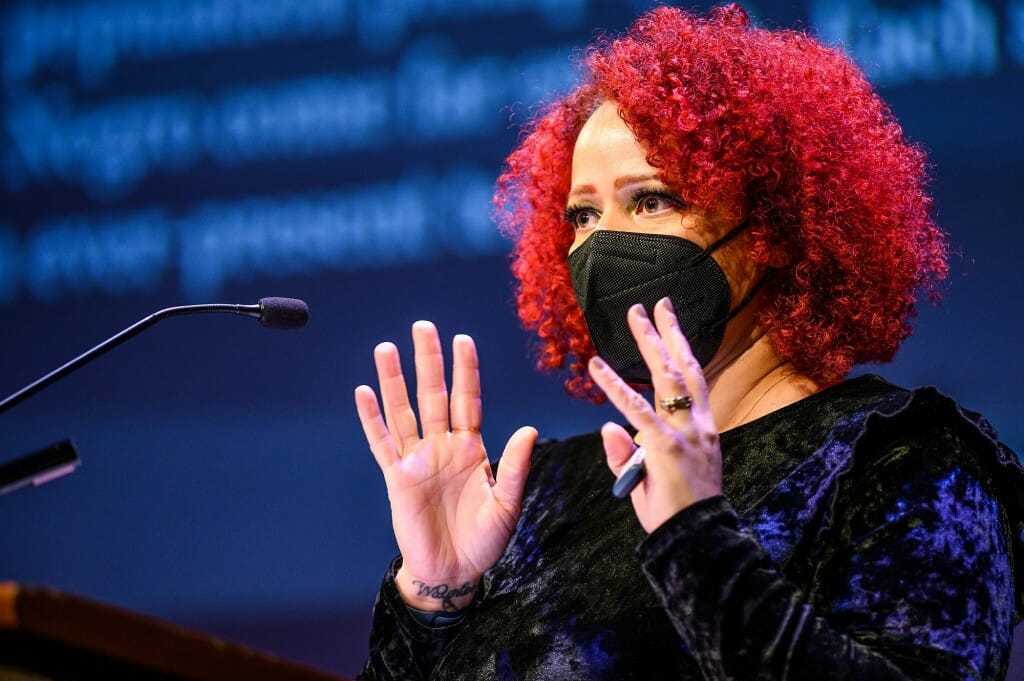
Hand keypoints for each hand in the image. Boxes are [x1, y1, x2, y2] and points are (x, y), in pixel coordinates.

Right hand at [354, 321, 536, 610]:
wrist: (454, 572)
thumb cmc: (485, 540)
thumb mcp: (507, 505)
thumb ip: (516, 467)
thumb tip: (529, 429)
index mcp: (472, 449)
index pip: (467, 400)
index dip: (465, 371)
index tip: (463, 339)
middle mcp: (442, 446)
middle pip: (433, 394)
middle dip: (429, 361)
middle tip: (423, 326)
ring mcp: (418, 460)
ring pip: (404, 411)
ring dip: (394, 380)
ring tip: (386, 348)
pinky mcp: (397, 479)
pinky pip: (382, 443)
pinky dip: (372, 419)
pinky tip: (364, 393)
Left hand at [587, 298, 722, 532]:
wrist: (698, 542)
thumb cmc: (680, 514)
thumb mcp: (656, 479)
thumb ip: (631, 453)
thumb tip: (608, 428)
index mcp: (703, 429)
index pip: (695, 379)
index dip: (682, 348)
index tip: (672, 322)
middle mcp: (698, 425)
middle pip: (684, 367)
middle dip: (669, 332)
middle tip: (656, 303)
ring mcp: (684, 434)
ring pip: (668, 378)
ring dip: (650, 342)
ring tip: (635, 315)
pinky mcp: (666, 448)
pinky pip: (636, 411)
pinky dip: (615, 386)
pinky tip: (597, 367)